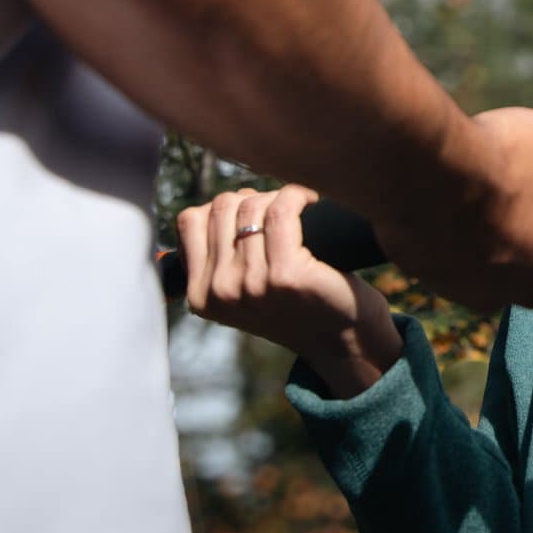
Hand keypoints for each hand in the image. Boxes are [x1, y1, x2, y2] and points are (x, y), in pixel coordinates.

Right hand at [177, 184, 400, 396]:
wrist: (342, 338)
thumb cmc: (297, 306)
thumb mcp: (244, 292)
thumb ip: (220, 261)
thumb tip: (217, 206)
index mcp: (201, 296)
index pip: (190, 221)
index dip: (223, 206)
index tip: (252, 213)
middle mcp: (221, 292)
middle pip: (222, 207)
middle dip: (252, 198)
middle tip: (280, 208)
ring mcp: (252, 283)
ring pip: (252, 205)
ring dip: (277, 197)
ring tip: (298, 208)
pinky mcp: (287, 274)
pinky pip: (281, 210)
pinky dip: (296, 195)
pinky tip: (310, 200)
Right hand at [374, 107, 532, 311]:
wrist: (430, 178)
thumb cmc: (504, 158)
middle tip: (516, 185)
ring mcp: (495, 294)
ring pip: (508, 266)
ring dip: (501, 240)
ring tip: (479, 200)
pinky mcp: (451, 292)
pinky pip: (467, 270)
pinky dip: (463, 250)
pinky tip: (451, 217)